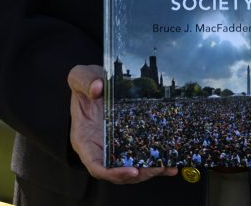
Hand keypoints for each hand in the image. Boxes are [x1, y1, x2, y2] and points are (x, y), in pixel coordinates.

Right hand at [67, 65, 177, 182]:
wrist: (97, 80)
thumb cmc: (85, 82)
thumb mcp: (79, 77)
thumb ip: (84, 81)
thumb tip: (97, 88)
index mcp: (85, 139)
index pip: (96, 166)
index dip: (113, 173)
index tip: (132, 171)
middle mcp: (99, 148)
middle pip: (118, 171)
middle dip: (139, 173)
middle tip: (157, 168)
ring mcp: (114, 146)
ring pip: (132, 167)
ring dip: (150, 170)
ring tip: (168, 166)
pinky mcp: (128, 141)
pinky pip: (141, 155)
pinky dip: (155, 161)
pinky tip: (170, 163)